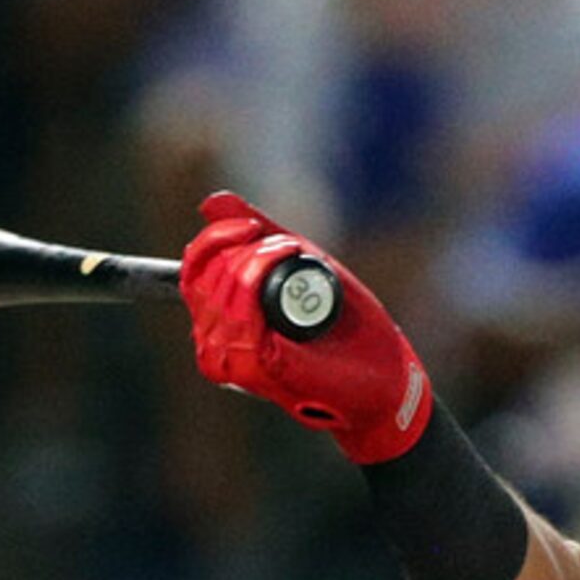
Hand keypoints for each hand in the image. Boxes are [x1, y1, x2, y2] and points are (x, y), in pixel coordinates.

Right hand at [180, 192, 433, 464]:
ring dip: (256, 258)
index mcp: (222, 325)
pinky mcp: (254, 367)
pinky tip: (288, 257)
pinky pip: (240, 313)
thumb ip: (258, 234)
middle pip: (202, 277)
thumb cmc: (347, 330)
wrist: (388, 378)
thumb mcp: (301, 265)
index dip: (212, 239)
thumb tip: (210, 202)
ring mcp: (233, 359)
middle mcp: (217, 346)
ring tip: (292, 251)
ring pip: (220, 291)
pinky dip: (260, 274)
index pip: (192, 272)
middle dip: (241, 246)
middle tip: (285, 243)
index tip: (249, 225)